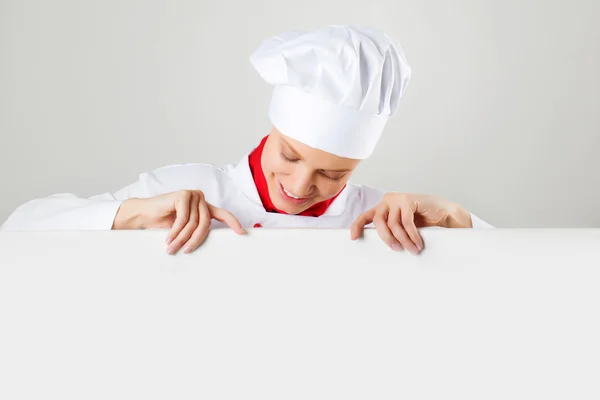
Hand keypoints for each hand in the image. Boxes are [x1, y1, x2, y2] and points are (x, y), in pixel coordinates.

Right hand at [112, 190, 245, 254]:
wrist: (144, 214)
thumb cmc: (164, 222)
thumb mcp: (185, 228)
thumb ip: (197, 229)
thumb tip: (215, 246)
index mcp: (204, 206)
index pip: (222, 214)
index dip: (233, 222)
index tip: (242, 233)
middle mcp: (200, 198)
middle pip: (205, 223)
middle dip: (194, 239)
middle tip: (186, 251)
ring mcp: (192, 195)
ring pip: (193, 223)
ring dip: (182, 238)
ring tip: (171, 248)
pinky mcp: (183, 195)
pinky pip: (183, 219)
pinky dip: (175, 231)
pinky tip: (168, 238)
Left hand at [350, 193, 471, 254]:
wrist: (443, 213)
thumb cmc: (422, 222)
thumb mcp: (402, 227)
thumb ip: (391, 231)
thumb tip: (381, 247)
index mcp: (382, 208)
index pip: (365, 216)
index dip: (357, 226)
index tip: (353, 238)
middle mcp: (387, 201)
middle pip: (378, 222)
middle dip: (387, 238)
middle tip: (396, 250)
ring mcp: (397, 199)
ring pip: (393, 224)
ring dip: (403, 240)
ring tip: (413, 250)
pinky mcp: (408, 200)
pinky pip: (406, 222)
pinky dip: (412, 235)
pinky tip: (418, 243)